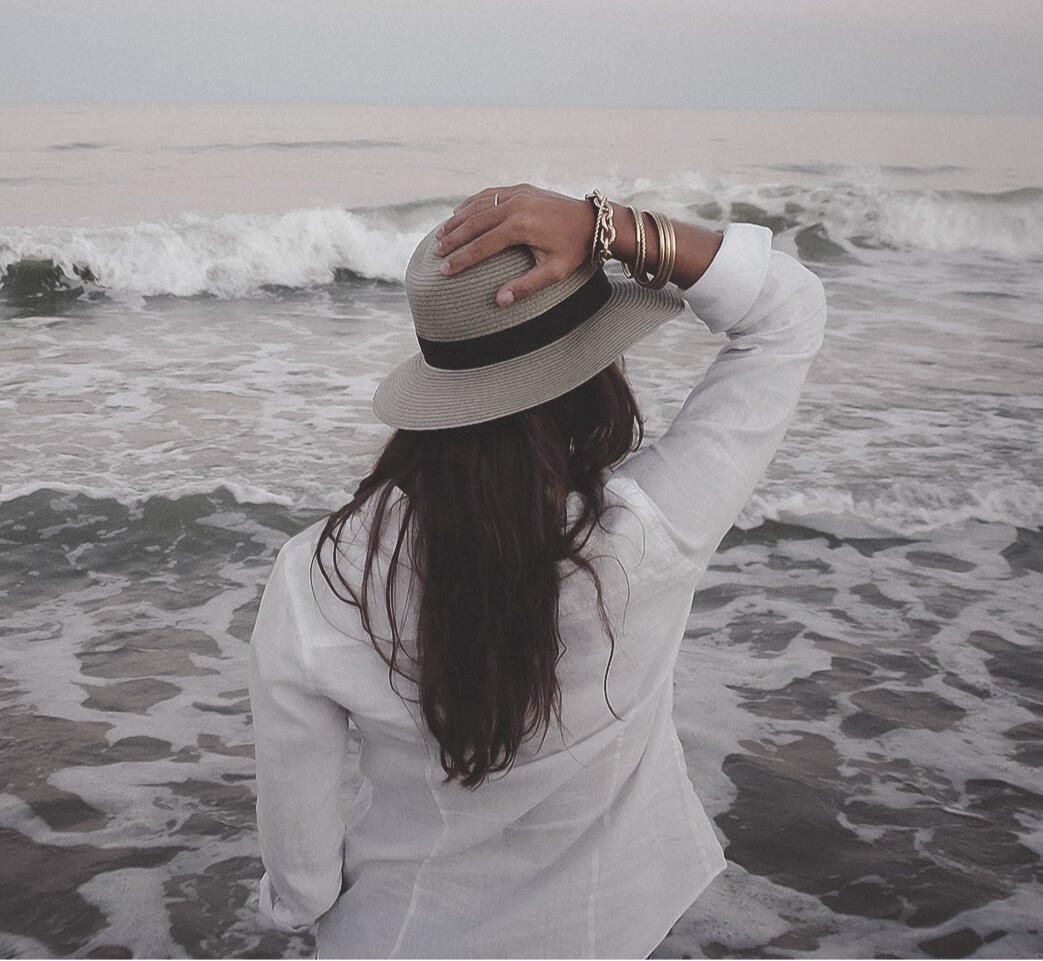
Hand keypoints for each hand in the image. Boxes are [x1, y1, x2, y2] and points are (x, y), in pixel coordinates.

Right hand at [434, 184, 595, 305]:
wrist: (594, 222)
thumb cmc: (575, 250)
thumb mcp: (554, 273)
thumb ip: (526, 286)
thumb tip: (499, 301)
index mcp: (521, 227)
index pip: (482, 245)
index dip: (462, 259)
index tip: (445, 270)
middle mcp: (516, 205)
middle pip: (474, 223)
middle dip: (452, 239)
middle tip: (436, 252)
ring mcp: (518, 193)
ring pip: (478, 206)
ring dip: (457, 220)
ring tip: (440, 234)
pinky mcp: (522, 188)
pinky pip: (489, 194)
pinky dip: (471, 203)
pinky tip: (458, 212)